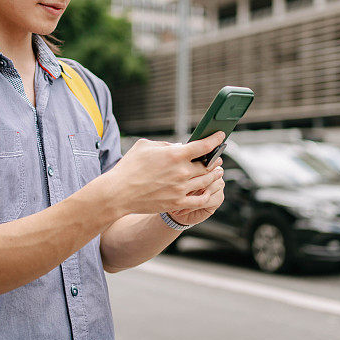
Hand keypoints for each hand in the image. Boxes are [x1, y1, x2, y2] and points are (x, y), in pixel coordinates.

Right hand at [102, 131, 226, 216]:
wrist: (118, 193)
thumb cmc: (129, 167)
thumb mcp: (145, 146)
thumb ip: (165, 144)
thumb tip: (178, 147)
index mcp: (175, 154)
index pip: (204, 145)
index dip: (216, 139)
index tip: (221, 136)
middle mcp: (182, 172)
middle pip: (208, 165)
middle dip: (215, 159)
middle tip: (218, 157)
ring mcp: (181, 189)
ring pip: (207, 181)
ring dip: (214, 175)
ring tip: (217, 172)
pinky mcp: (177, 203)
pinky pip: (200, 199)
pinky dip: (207, 194)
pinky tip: (207, 190)